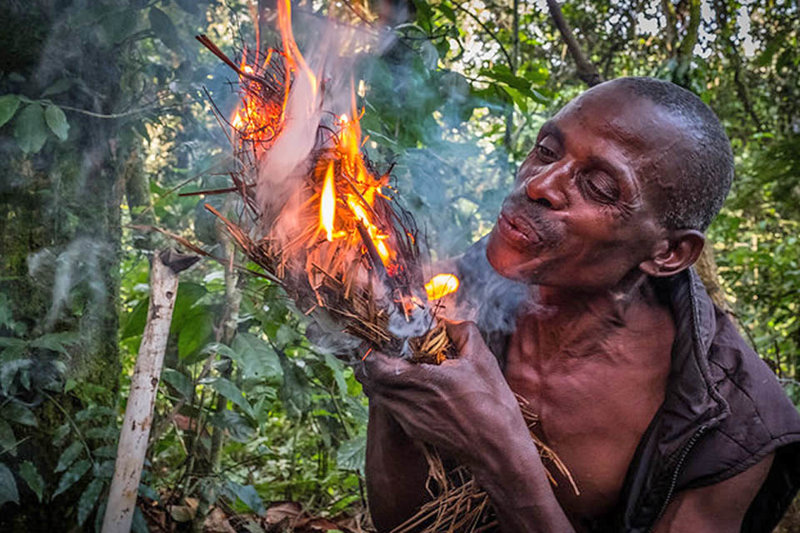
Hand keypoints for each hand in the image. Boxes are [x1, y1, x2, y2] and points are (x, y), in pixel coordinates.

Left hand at [357, 320, 528, 467]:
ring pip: (378, 395)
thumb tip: (447, 323)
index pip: (376, 365)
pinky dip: (390, 393)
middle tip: (379, 349)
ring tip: (390, 364)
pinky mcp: (414, 430)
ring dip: (378, 379)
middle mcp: (410, 402)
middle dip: (370, 363)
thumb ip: (463, 332)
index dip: (371, 351)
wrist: (498, 451)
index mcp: (424, 381)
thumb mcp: (483, 360)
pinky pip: (390, 407)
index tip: (376, 339)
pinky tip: (406, 385)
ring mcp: (409, 419)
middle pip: (370, 380)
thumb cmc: (493, 406)